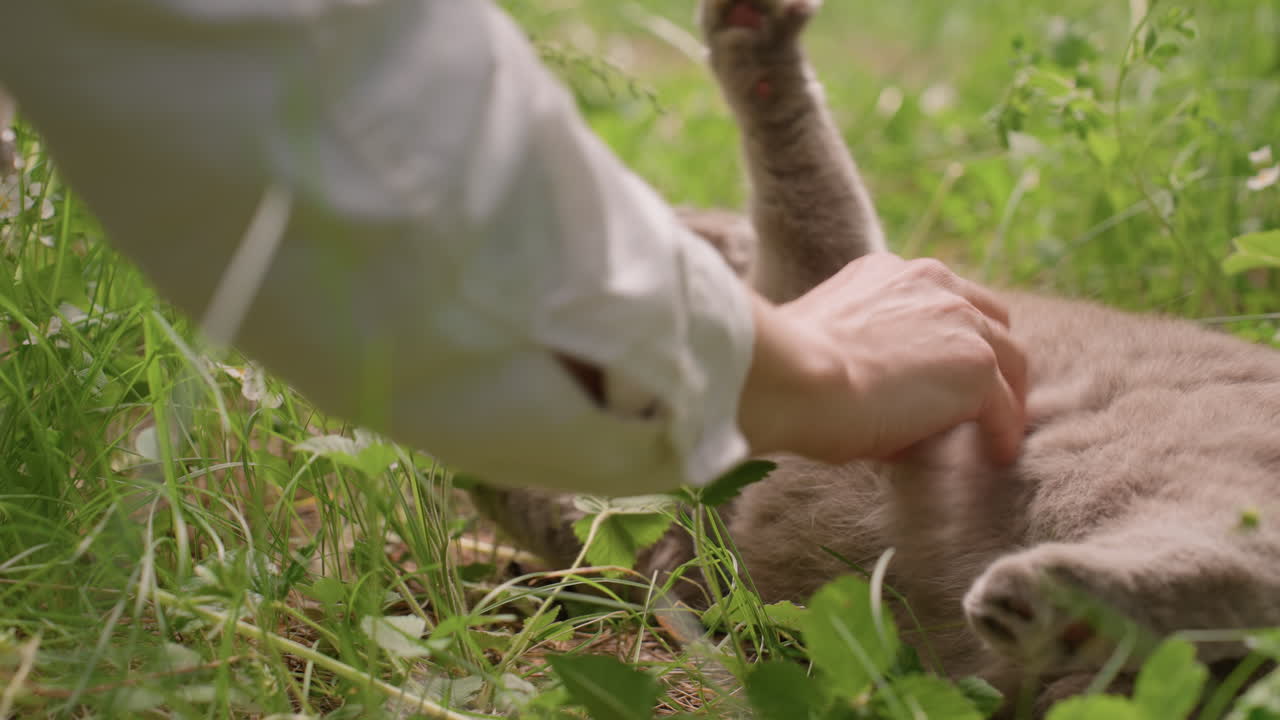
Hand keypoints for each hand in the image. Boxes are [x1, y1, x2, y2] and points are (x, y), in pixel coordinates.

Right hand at [738, 253, 1027, 464]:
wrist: (792, 378)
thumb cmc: (789, 373)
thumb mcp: (829, 343)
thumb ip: (865, 353)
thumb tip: (888, 404)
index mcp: (888, 273)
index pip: (939, 298)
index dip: (948, 335)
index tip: (942, 368)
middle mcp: (931, 282)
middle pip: (990, 317)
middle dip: (991, 353)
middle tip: (986, 394)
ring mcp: (960, 321)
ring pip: (1009, 356)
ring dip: (1006, 393)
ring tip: (999, 429)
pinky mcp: (976, 366)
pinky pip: (1005, 406)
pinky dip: (1004, 432)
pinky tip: (997, 456)